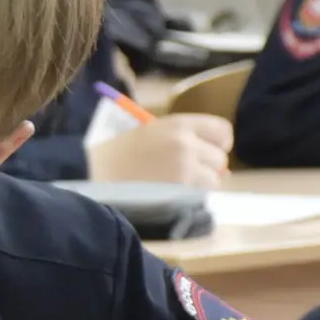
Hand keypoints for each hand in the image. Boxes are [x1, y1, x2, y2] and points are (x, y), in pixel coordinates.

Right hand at [88, 114, 232, 188]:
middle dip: (208, 167)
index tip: (211, 150)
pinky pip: (200, 194)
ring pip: (214, 179)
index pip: (222, 130)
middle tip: (189, 172)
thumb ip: (184, 139)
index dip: (221, 143)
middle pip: (219, 158)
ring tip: (180, 184)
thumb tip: (217, 161)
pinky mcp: (179, 188)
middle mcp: (187, 143)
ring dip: (202, 183)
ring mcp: (185, 167)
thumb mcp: (154, 132)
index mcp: (180, 124)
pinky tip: (173, 192)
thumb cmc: (121, 151)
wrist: (97, 170)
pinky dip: (192, 195)